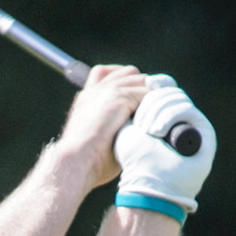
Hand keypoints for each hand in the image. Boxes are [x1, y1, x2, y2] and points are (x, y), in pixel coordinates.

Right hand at [59, 64, 150, 185]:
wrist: (75, 162)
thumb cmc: (88, 164)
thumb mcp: (101, 142)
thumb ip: (117, 129)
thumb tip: (138, 133)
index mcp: (87, 99)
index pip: (106, 73)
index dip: (125, 80)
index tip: (137, 99)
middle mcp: (95, 90)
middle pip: (129, 72)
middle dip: (144, 86)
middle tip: (154, 107)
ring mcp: (106, 91)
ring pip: (141, 80)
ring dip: (152, 95)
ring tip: (161, 113)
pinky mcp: (118, 97)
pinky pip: (146, 92)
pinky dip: (155, 103)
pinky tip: (157, 119)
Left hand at [113, 75, 216, 210]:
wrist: (147, 184)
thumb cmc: (135, 160)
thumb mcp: (129, 128)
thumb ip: (134, 105)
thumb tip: (142, 80)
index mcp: (166, 116)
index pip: (165, 89)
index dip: (155, 85)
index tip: (142, 86)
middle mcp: (182, 120)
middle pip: (171, 92)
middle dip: (152, 102)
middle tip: (141, 124)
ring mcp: (195, 126)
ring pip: (178, 98)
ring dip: (159, 111)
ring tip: (148, 131)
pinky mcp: (205, 134)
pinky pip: (187, 109)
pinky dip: (170, 116)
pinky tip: (157, 131)